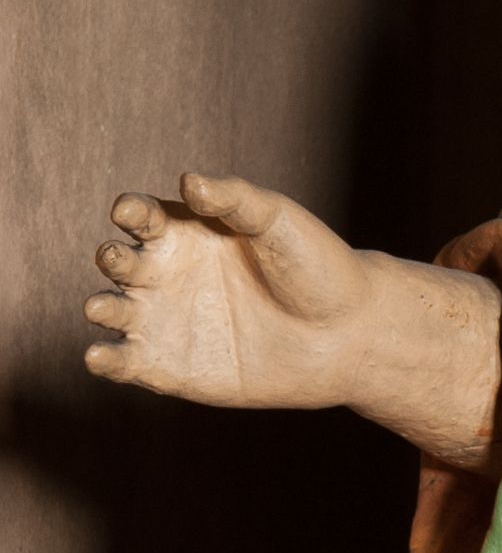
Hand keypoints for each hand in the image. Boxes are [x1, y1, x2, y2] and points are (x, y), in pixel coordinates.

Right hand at [84, 174, 374, 409]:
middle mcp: (170, 275)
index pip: (141, 217)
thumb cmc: (317, 267)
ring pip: (115, 312)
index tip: (133, 213)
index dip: (130, 211)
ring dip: (101, 307)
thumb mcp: (277, 220)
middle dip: (111, 257)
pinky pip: (129, 364)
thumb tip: (190, 182)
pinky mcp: (175, 369)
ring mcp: (169, 323)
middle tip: (120, 260)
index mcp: (188, 233)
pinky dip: (108, 362)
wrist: (349, 334)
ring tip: (101, 308)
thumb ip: (234, 199)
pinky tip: (100, 358)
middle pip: (119, 262)